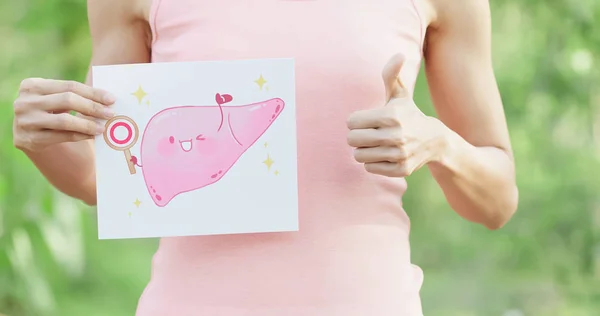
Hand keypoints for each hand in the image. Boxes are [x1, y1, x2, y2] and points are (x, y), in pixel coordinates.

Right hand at [12, 78, 115, 151]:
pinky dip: (79, 135)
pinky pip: (61, 136)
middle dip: (92, 107)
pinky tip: (91, 135)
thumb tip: (107, 99)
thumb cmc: (49, 111)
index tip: (111, 99)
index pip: (69, 86)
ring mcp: (25, 121)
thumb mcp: (55, 99)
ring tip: (102, 127)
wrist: (28, 135)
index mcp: (32, 85)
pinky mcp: (28, 139)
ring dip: (87, 124)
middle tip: (110, 113)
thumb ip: (74, 96)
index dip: (92, 92)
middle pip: (67, 100)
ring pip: (63, 121)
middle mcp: (25, 101)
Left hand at [346, 54, 448, 176]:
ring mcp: (399, 154)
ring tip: (377, 144)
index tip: (367, 121)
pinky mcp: (400, 170)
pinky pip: (369, 168)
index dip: (356, 121)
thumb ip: (392, 75)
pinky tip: (385, 155)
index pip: (351, 122)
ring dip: (364, 150)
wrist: (435, 142)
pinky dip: (373, 163)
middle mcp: (396, 135)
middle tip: (369, 134)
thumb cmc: (409, 115)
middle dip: (358, 137)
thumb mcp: (400, 95)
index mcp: (391, 115)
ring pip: (359, 156)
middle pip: (352, 140)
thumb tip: (399, 54)